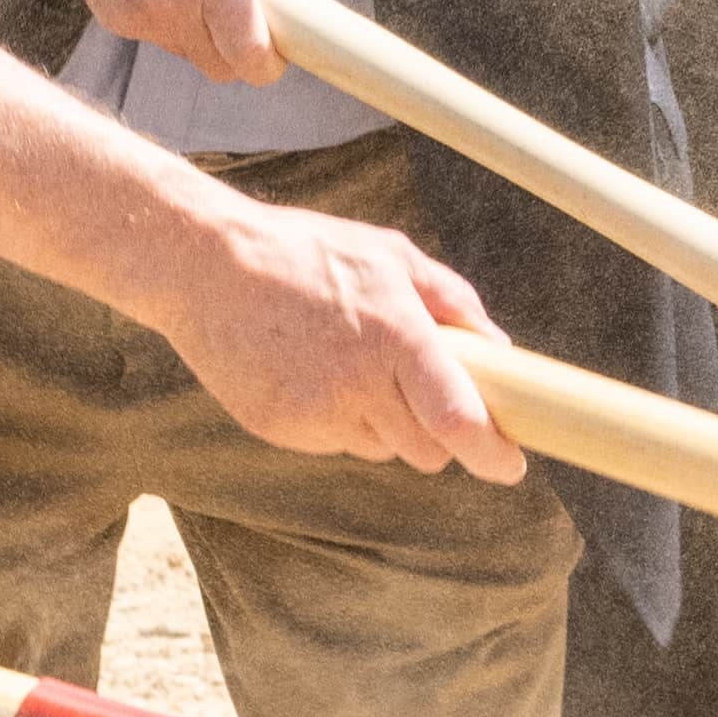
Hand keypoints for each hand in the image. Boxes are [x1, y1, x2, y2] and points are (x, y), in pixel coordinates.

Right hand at [33, 0, 290, 82]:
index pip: (249, 57)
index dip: (269, 64)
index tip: (276, 53)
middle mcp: (173, 6)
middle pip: (219, 69)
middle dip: (236, 53)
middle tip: (242, 19)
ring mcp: (139, 17)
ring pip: (187, 51)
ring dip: (199, 31)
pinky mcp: (115, 19)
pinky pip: (156, 35)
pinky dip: (167, 17)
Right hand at [157, 197, 512, 474]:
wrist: (205, 266)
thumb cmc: (304, 252)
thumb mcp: (388, 254)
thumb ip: (451, 301)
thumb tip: (498, 348)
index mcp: (395, 337)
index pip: (459, 420)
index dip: (493, 453)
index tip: (512, 464)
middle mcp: (358, 384)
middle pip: (425, 451)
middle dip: (436, 434)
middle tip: (420, 394)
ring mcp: (315, 414)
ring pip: (380, 449)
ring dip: (383, 424)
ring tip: (348, 364)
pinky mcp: (280, 430)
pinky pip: (333, 443)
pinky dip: (337, 420)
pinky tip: (311, 372)